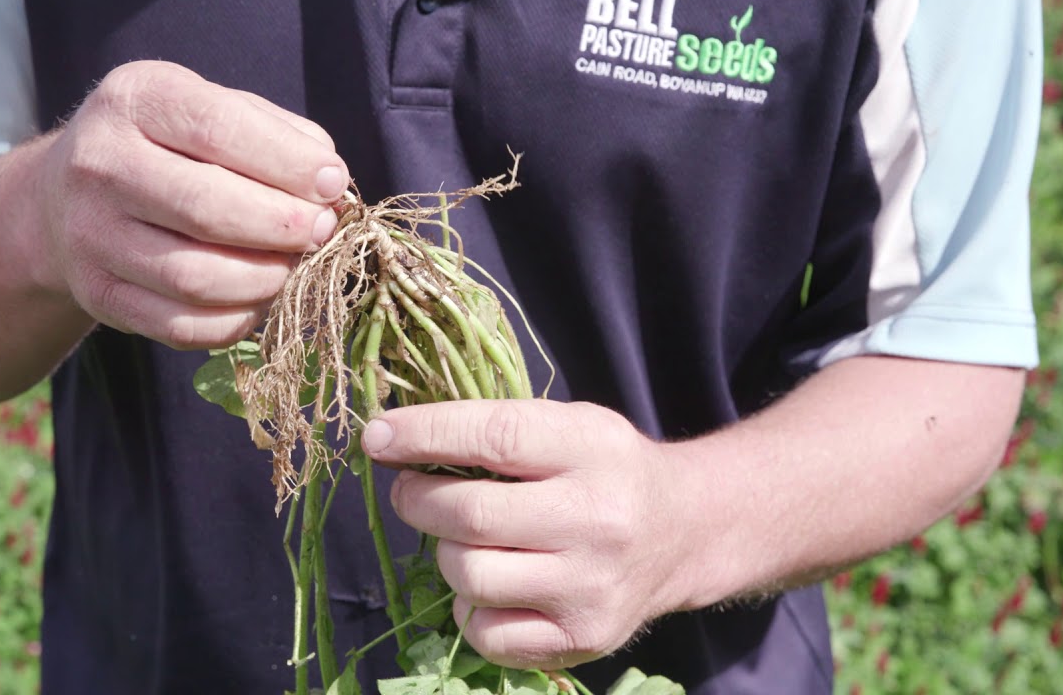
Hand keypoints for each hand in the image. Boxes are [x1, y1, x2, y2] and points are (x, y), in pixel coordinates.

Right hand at [36, 60, 347, 347]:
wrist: (66, 197)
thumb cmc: (171, 147)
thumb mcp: (214, 109)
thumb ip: (278, 134)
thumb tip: (330, 184)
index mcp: (135, 101)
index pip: (217, 130)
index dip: (288, 163)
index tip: (333, 182)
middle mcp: (99, 165)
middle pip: (206, 209)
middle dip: (283, 226)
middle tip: (321, 230)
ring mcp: (90, 236)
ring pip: (196, 277)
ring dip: (267, 278)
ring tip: (294, 263)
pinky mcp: (98, 295)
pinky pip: (183, 325)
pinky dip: (239, 319)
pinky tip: (261, 296)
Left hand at [362, 400, 690, 669]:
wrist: (684, 532)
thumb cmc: (606, 470)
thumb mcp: (569, 426)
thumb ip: (494, 429)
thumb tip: (391, 440)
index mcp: (593, 449)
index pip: (494, 437)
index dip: (423, 434)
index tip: (378, 436)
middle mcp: (598, 519)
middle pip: (469, 516)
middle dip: (417, 500)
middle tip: (410, 490)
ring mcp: (591, 586)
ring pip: (470, 577)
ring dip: (446, 554)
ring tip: (464, 539)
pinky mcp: (583, 636)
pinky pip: (486, 633)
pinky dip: (470, 608)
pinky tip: (491, 584)